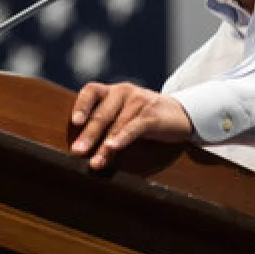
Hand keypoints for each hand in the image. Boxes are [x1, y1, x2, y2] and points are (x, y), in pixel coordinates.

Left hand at [69, 82, 192, 169]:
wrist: (180, 114)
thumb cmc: (144, 117)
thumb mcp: (123, 115)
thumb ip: (105, 123)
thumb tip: (81, 147)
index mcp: (112, 91)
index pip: (91, 91)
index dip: (81, 105)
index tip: (74, 122)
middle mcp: (123, 92)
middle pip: (102, 114)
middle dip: (88, 135)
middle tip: (77, 152)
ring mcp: (138, 102)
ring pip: (116, 125)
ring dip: (104, 146)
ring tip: (95, 162)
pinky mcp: (151, 116)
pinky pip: (134, 128)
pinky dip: (122, 139)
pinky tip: (113, 148)